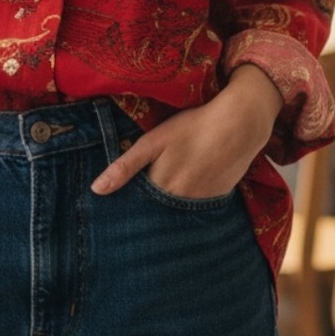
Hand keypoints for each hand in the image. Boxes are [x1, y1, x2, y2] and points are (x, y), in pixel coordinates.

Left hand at [90, 64, 281, 197]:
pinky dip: (188, 200)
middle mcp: (181, 203)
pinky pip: (197, 206)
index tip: (118, 203)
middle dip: (147, 208)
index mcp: (161, 189)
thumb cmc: (191, 128)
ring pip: (177, 210)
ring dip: (167, 206)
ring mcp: (202, 203)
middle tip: (141, 195)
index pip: (138, 206)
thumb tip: (96, 191)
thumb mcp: (153, 142)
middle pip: (157, 210)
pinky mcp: (218, 198)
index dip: (128, 202)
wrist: (239, 125)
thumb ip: (124, 167)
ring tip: (163, 190)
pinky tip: (187, 184)